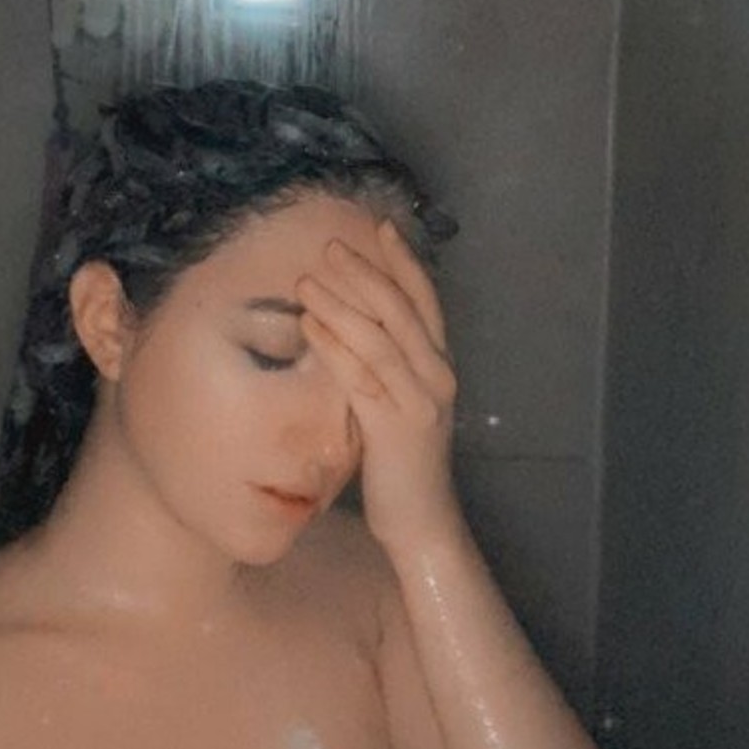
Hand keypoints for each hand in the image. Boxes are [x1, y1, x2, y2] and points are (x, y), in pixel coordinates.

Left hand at [295, 218, 461, 553]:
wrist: (422, 521)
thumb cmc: (403, 464)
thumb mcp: (399, 405)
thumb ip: (386, 369)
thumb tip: (350, 329)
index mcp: (440, 367)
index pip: (426, 301)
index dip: (404, 263)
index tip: (381, 227)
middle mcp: (436, 377)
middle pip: (401, 310)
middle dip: (365, 273)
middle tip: (330, 245)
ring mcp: (419, 400)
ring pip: (379, 338)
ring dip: (341, 303)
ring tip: (308, 279)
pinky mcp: (395, 426)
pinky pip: (362, 376)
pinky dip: (335, 346)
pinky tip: (310, 325)